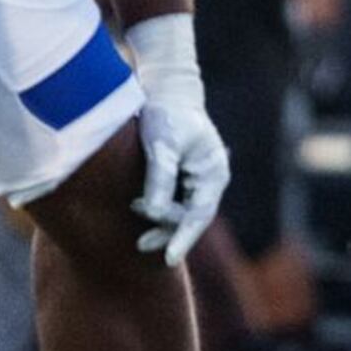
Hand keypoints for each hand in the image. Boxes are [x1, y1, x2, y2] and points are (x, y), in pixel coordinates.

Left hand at [124, 18, 225, 265]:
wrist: (165, 91)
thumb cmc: (166, 114)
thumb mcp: (162, 143)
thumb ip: (160, 178)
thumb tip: (152, 211)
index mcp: (214, 172)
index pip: (200, 214)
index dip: (184, 238)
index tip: (170, 259)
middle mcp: (209, 181)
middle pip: (191, 219)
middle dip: (168, 233)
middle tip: (140, 244)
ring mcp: (196, 181)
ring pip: (181, 214)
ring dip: (161, 225)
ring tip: (137, 234)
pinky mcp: (181, 179)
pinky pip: (172, 204)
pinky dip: (157, 212)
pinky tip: (138, 210)